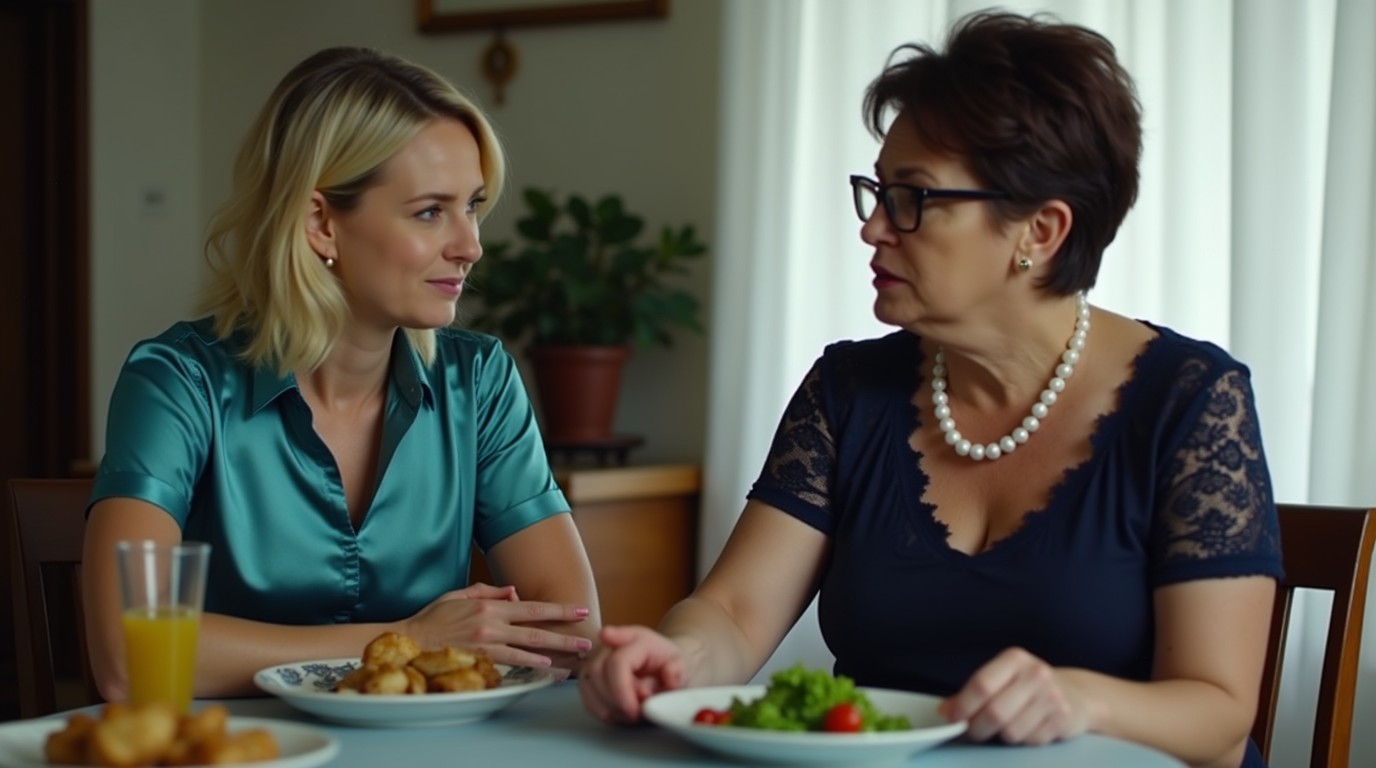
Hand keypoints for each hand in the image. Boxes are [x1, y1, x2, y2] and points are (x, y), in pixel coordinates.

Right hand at [403, 582, 590, 667]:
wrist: (410, 639)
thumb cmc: (435, 617)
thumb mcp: (460, 594)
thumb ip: (488, 591)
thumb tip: (514, 592)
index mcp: (490, 605)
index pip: (533, 607)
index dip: (559, 610)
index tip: (579, 610)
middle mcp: (492, 624)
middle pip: (537, 631)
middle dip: (565, 636)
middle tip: (586, 641)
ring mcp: (486, 645)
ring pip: (527, 650)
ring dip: (553, 655)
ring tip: (573, 660)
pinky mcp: (479, 661)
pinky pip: (509, 664)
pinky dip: (529, 666)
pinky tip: (545, 669)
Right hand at [578, 625, 689, 724]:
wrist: (665, 664)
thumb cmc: (672, 666)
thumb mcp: (683, 668)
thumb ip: (676, 673)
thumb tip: (667, 678)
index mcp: (637, 638)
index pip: (618, 662)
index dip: (622, 690)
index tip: (634, 712)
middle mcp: (612, 643)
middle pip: (598, 673)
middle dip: (615, 701)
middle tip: (636, 713)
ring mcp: (597, 656)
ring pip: (587, 684)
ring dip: (608, 707)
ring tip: (631, 712)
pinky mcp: (588, 673)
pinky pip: (584, 695)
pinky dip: (600, 710)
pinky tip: (618, 712)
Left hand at [940, 647, 1095, 745]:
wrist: (1076, 694)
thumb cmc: (1028, 687)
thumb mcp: (1001, 680)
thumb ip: (972, 694)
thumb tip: (945, 711)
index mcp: (1014, 659)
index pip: (982, 685)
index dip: (963, 706)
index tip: (953, 718)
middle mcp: (1035, 674)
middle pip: (995, 712)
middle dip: (978, 728)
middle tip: (974, 731)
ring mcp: (1052, 696)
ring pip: (1012, 732)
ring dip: (1002, 735)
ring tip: (1006, 725)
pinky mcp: (1063, 718)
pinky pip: (1030, 741)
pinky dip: (1023, 740)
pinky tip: (1029, 727)